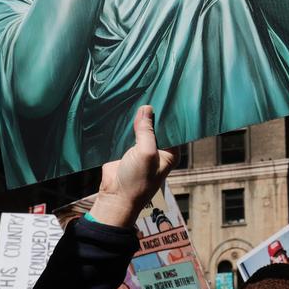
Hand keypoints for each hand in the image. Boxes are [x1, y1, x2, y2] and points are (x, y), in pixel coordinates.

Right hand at [89, 106, 176, 227]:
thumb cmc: (136, 182)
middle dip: (151, 114)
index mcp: (170, 152)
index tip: (166, 95)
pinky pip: (126, 133)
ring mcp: (141, 149)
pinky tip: (121, 110)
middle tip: (149, 91)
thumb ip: (146, 131)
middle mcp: (158, 150)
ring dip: (136, 119)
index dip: (168, 114)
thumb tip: (147, 109)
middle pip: (156, 126)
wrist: (114, 198)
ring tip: (135, 96)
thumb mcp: (145, 153)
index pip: (173, 128)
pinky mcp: (126, 149)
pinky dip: (124, 125)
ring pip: (140, 129)